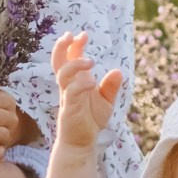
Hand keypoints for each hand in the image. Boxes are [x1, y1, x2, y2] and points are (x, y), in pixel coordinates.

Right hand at [51, 32, 121, 153]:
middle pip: (58, 61)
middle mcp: (69, 85)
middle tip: (70, 35)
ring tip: (90, 61)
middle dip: (62, 46)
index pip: (70, 57)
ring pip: (63, 74)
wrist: (81, 143)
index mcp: (76, 80)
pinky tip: (92, 82)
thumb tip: (118, 71)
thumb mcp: (106, 101)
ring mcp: (67, 96)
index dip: (74, 44)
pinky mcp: (68, 108)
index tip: (83, 35)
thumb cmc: (91, 120)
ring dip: (75, 63)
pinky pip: (71, 91)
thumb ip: (111, 87)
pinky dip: (81, 84)